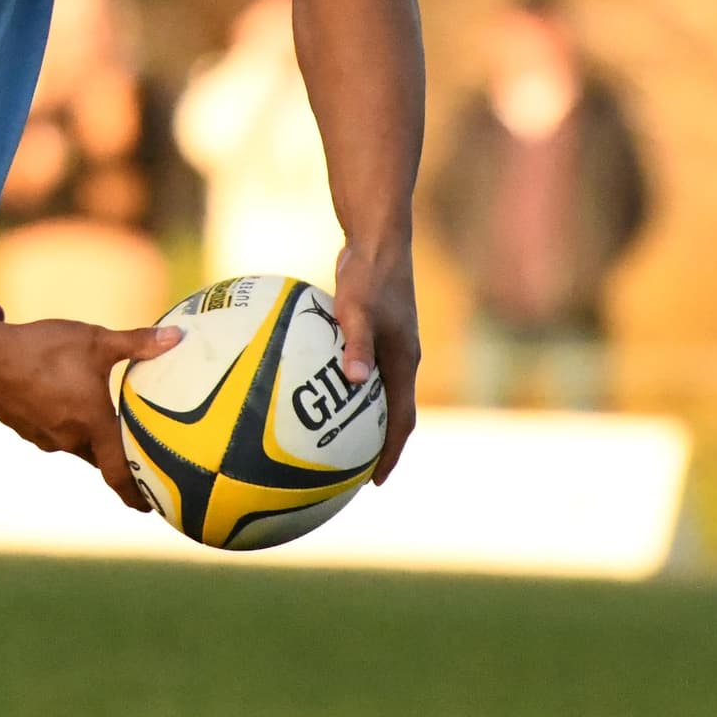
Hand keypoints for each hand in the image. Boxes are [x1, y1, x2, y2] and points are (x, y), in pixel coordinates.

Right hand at [0, 318, 181, 512]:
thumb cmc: (41, 350)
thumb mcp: (94, 340)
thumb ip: (136, 343)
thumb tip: (178, 337)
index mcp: (94, 424)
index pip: (120, 471)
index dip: (137, 493)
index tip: (152, 506)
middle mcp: (71, 440)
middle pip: (102, 458)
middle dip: (118, 460)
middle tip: (138, 458)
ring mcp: (46, 438)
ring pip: (78, 445)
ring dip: (90, 438)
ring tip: (101, 421)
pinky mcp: (27, 430)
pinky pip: (55, 434)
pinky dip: (66, 425)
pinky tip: (64, 402)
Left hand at [330, 233, 421, 483]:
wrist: (378, 235)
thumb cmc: (369, 271)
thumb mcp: (358, 308)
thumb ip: (357, 343)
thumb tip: (355, 381)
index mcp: (404, 360)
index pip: (402, 420)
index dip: (391, 452)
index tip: (375, 480)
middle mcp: (400, 357)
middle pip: (392, 413)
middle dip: (377, 446)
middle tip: (351, 473)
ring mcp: (387, 343)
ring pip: (376, 392)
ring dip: (361, 419)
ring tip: (333, 442)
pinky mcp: (371, 329)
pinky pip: (359, 368)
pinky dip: (344, 387)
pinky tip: (311, 388)